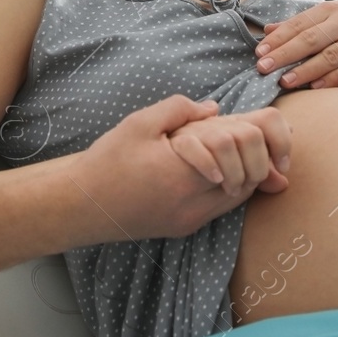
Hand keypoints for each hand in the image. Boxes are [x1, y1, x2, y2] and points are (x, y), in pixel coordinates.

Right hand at [73, 96, 289, 239]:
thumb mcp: (140, 123)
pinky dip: (229, 186)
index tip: (249, 123)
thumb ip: (180, 109)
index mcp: (185, 173)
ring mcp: (192, 220)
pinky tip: (217, 168)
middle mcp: (193, 203)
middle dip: (255, 154)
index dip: (255, 136)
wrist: (82, 205)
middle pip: (250, 177)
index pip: (245, 152)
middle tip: (245, 137)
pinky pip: (223, 207)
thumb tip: (215, 109)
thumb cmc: (108, 161)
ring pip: (240, 196)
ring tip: (234, 150)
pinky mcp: (186, 228)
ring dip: (245, 171)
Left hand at [255, 1, 337, 88]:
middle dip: (285, 54)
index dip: (278, 39)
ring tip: (286, 81)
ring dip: (307, 69)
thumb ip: (302, 24)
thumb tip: (267, 30)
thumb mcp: (335, 16)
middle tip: (263, 68)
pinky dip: (336, 78)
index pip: (300, 23)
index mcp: (333, 9)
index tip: (259, 53)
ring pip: (332, 54)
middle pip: (311, 38)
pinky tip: (318, 87)